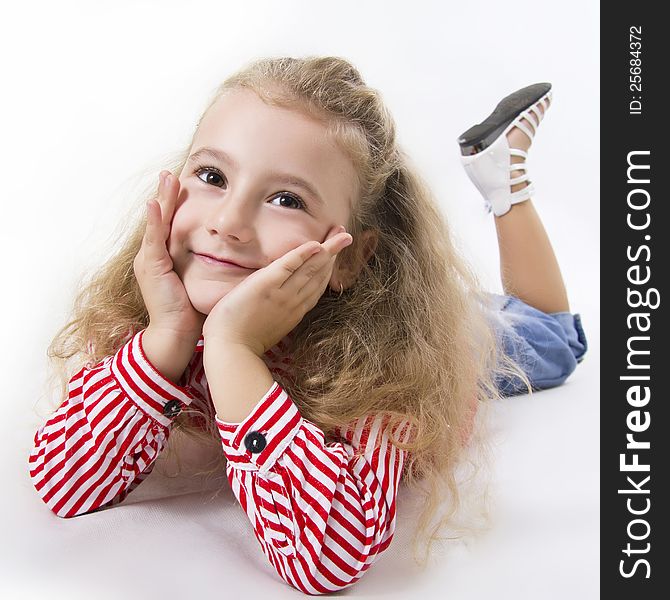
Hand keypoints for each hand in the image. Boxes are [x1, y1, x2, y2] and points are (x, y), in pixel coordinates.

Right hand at [133, 171, 205, 338]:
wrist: (176, 335)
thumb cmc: (192, 312)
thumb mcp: (201, 282)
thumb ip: (210, 265)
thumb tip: (235, 253)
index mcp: (165, 259)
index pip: (171, 225)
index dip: (175, 205)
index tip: (184, 183)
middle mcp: (154, 257)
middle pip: (161, 219)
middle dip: (166, 196)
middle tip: (170, 173)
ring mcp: (150, 262)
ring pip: (156, 224)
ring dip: (161, 200)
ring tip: (165, 179)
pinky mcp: (151, 269)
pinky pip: (153, 240)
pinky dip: (153, 222)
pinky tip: (155, 204)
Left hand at [202, 226, 352, 355]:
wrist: (231, 350)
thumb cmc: (242, 342)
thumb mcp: (268, 328)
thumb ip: (278, 313)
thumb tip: (280, 302)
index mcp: (294, 311)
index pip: (317, 286)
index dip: (329, 269)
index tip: (336, 255)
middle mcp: (293, 301)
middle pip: (319, 274)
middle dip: (334, 253)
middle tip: (346, 236)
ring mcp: (282, 293)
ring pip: (310, 268)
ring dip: (327, 249)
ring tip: (340, 234)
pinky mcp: (266, 285)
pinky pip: (288, 265)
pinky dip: (303, 254)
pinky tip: (316, 244)